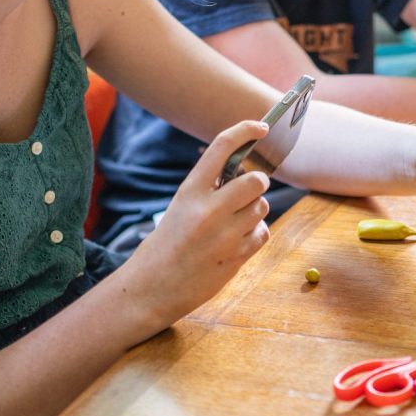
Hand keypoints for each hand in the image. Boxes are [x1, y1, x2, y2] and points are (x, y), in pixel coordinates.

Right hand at [123, 120, 271, 326]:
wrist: (152, 288)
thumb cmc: (166, 244)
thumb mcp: (180, 207)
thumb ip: (209, 190)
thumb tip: (244, 174)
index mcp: (189, 191)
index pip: (221, 148)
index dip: (245, 131)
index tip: (261, 127)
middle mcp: (208, 210)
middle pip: (255, 181)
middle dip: (256, 184)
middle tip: (245, 192)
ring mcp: (224, 236)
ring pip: (261, 208)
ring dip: (254, 211)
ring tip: (233, 222)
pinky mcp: (236, 258)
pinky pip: (263, 233)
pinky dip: (256, 234)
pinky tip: (236, 241)